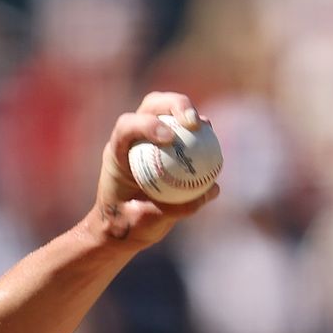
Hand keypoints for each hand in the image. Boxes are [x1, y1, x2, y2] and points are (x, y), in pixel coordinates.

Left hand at [91, 92, 220, 248]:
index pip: (127, 126)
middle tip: (193, 122)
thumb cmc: (125, 225)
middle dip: (175, 104)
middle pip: (152, 105)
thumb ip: (172, 208)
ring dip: (190, 114)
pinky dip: (202, 135)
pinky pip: (188, 135)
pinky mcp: (170, 148)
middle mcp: (133, 140)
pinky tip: (215, 145)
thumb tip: (209, 190)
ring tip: (206, 126)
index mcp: (117, 153)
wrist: (123, 227)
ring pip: (171, 113)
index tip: (169, 138)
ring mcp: (151, 140)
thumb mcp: (143, 222)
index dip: (147, 125)